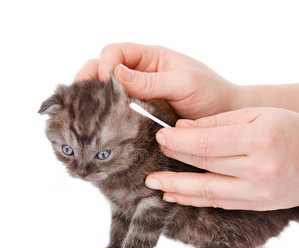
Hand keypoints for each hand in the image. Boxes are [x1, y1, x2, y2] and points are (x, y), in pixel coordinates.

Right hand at [74, 43, 235, 118]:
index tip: (107, 83)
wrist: (223, 117)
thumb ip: (152, 80)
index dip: (106, 64)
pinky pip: (117, 112)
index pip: (116, 52)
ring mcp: (138, 96)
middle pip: (103, 69)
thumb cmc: (210, 94)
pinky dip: (105, 117)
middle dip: (88, 80)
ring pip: (105, 92)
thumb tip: (116, 75)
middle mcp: (139, 75)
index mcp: (150, 59)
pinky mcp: (139, 115)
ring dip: (92, 100)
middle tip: (80, 97)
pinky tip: (99, 125)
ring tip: (83, 113)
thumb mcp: (184, 82)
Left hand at [145, 107, 298, 210]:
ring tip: (153, 182)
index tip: (160, 136)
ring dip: (176, 187)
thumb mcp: (256, 115)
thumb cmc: (288, 129)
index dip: (179, 140)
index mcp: (260, 139)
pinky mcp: (255, 205)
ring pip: (207, 190)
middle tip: (153, 155)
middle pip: (204, 164)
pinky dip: (193, 200)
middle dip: (174, 158)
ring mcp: (258, 192)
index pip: (207, 142)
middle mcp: (259, 169)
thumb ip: (217, 122)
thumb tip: (182, 127)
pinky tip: (174, 195)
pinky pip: (218, 203)